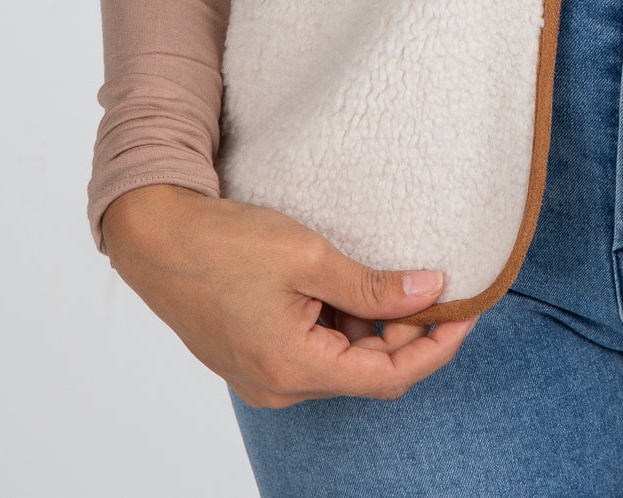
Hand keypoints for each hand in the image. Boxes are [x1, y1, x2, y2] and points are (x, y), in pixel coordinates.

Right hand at [100, 183, 478, 408]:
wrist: (156, 237)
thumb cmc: (226, 243)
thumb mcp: (308, 256)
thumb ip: (373, 284)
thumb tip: (430, 291)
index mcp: (294, 370)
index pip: (388, 377)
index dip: (435, 347)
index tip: (467, 312)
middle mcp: (279, 386)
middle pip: (367, 372)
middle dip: (409, 334)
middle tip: (440, 286)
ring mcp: (264, 374)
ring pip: (343, 360)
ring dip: (375, 325)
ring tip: (398, 277)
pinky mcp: (254, 356)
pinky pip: (316, 350)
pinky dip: (343, 323)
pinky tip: (356, 285)